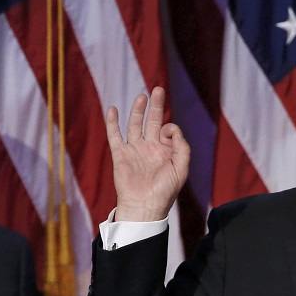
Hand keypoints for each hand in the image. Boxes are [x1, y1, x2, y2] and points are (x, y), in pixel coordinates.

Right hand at [106, 86, 189, 220]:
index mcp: (166, 151)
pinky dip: (113, 123)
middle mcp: (150, 148)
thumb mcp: (181, 169)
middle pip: (152, 122)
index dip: (170, 128)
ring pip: (134, 125)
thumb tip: (173, 128)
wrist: (144, 205)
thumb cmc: (165, 191)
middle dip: (155, 106)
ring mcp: (135, 150)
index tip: (167, 136)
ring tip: (141, 96)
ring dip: (137, 110)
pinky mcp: (120, 154)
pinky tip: (114, 110)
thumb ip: (182, 148)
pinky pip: (115, 136)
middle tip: (158, 89)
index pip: (168, 130)